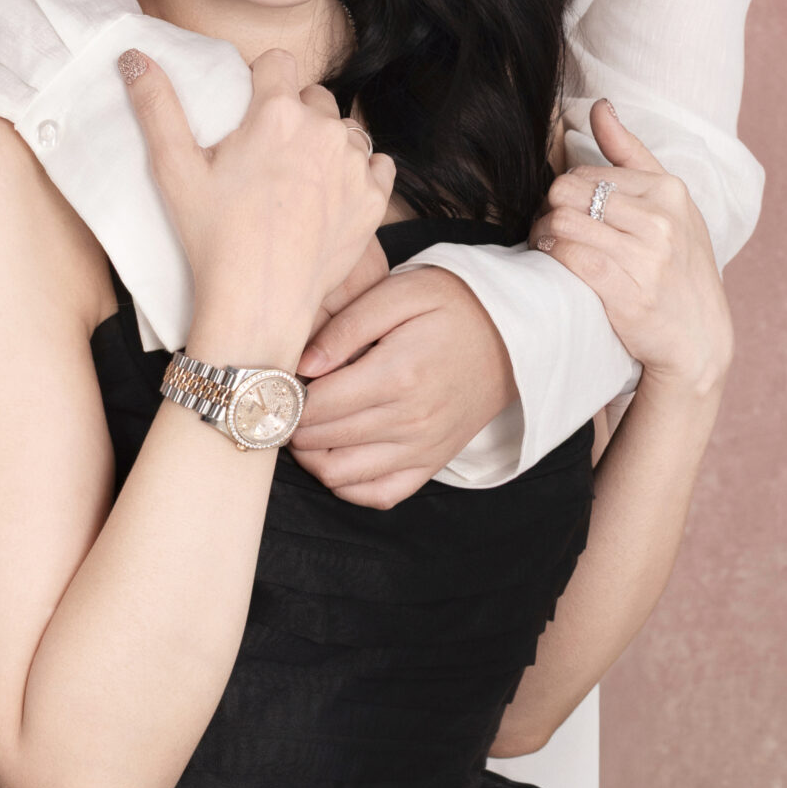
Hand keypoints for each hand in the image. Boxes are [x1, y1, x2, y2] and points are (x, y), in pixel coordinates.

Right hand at [120, 48, 393, 366]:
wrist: (260, 303)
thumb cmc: (213, 237)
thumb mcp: (174, 169)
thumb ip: (156, 105)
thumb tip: (134, 56)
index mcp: (278, 112)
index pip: (279, 62)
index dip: (262, 81)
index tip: (250, 110)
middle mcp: (324, 130)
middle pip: (314, 96)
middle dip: (294, 114)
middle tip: (267, 155)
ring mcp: (355, 164)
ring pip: (345, 129)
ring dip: (326, 142)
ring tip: (297, 178)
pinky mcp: (374, 198)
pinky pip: (376, 164)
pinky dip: (358, 173)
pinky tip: (330, 195)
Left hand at [291, 267, 516, 510]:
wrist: (516, 337)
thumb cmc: (454, 305)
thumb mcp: (403, 292)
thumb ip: (348, 324)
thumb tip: (301, 364)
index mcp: (398, 374)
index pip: (316, 404)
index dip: (282, 396)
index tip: (270, 381)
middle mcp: (409, 420)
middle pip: (320, 439)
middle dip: (288, 422)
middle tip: (278, 400)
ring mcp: (421, 449)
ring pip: (339, 474)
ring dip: (308, 454)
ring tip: (300, 423)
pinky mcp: (430, 464)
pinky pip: (376, 494)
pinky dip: (345, 484)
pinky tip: (333, 454)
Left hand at [529, 102, 732, 399]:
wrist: (699, 338)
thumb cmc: (680, 266)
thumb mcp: (671, 205)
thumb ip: (631, 153)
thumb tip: (600, 106)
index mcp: (670, 190)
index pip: (587, 171)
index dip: (566, 191)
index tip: (566, 210)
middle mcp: (661, 218)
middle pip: (568, 192)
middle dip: (549, 209)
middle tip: (550, 227)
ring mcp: (646, 256)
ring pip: (563, 222)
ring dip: (544, 235)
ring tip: (549, 245)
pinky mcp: (627, 291)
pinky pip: (569, 258)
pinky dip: (552, 258)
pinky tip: (557, 264)